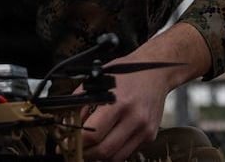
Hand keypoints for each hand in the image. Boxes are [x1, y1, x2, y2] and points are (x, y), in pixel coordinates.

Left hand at [79, 23, 210, 160]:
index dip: (77, 142)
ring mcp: (144, 129)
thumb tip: (68, 122)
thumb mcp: (99, 79)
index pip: (94, 134)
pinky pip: (128, 151)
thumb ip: (82, 101)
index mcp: (118, 102)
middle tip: (76, 151)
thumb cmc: (127, 72)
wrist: (156, 72)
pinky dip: (114, 151)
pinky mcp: (150, 135)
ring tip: (89, 150)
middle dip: (86, 154)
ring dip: (100, 157)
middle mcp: (134, 118)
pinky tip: (106, 143)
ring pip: (117, 157)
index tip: (68, 142)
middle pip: (104, 150)